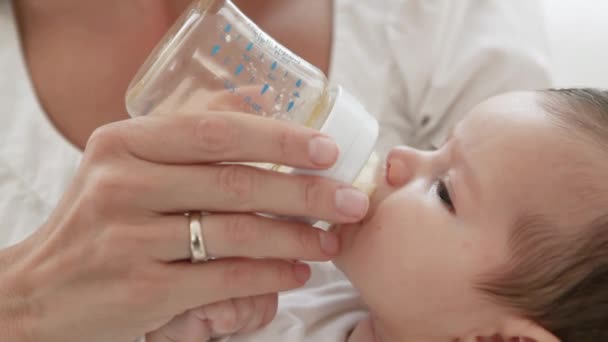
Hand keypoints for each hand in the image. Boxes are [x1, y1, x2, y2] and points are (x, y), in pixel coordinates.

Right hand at [0, 112, 368, 341]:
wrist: (42, 290)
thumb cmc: (101, 220)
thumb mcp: (125, 164)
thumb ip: (184, 138)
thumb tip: (257, 103)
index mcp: (124, 143)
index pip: (216, 132)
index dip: (280, 139)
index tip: (327, 150)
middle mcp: (123, 184)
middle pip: (237, 183)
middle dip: (306, 193)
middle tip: (350, 200)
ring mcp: (130, 238)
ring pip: (237, 233)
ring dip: (296, 237)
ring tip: (330, 239)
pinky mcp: (142, 289)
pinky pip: (225, 278)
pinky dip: (269, 274)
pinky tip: (295, 272)